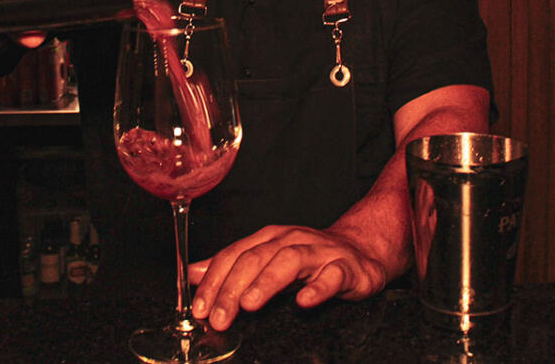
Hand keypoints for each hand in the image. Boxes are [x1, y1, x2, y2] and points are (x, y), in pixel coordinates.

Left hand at [188, 225, 387, 331]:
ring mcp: (319, 252)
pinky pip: (332, 276)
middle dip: (233, 287)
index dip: (214, 280)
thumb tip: (192, 273)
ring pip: (290, 261)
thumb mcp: (267, 258)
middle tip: (218, 316)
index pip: (235, 255)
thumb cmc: (311, 257)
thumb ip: (232, 266)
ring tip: (249, 304)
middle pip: (257, 258)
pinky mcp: (345, 268)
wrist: (361, 250)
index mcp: (270, 238)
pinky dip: (317, 287)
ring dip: (267, 282)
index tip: (199, 307)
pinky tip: (304, 301)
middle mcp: (292, 240)